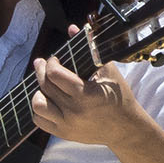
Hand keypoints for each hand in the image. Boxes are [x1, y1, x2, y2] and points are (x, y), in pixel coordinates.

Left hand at [30, 30, 146, 148]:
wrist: (126, 129)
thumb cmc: (119, 98)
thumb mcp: (108, 72)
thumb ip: (89, 49)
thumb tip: (72, 28)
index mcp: (86, 95)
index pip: (54, 75)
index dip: (51, 63)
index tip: (55, 59)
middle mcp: (74, 112)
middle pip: (45, 86)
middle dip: (41, 70)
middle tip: (42, 64)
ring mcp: (67, 125)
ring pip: (37, 105)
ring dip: (38, 91)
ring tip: (45, 85)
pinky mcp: (63, 134)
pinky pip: (40, 120)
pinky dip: (39, 109)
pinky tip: (47, 99)